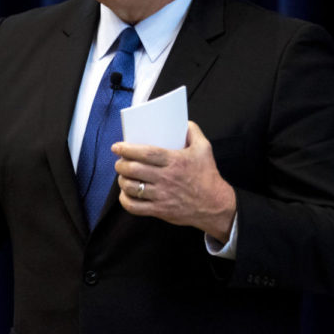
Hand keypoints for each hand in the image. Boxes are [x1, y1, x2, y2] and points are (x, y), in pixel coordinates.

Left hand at [113, 121, 235, 242]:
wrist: (215, 205)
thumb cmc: (208, 176)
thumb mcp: (205, 149)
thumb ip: (194, 132)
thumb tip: (184, 122)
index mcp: (174, 161)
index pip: (145, 153)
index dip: (128, 149)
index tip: (117, 147)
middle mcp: (166, 178)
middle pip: (134, 170)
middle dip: (121, 165)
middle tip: (119, 162)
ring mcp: (162, 196)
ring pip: (132, 187)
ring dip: (122, 181)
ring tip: (122, 176)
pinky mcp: (160, 210)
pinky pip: (135, 207)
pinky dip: (125, 200)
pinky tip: (126, 194)